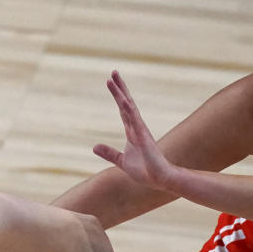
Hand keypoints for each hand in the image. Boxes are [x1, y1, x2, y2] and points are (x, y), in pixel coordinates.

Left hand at [94, 70, 172, 189]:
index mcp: (132, 131)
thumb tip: (94, 147)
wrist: (158, 179)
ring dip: (121, 94)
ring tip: (114, 80)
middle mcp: (137, 127)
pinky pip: (135, 122)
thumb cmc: (144, 170)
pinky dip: (129, 111)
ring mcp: (141, 131)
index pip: (123, 109)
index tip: (111, 82)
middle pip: (126, 103)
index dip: (117, 95)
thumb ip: (109, 153)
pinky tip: (123, 100)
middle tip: (113, 72)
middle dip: (120, 88)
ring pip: (129, 108)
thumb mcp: (121, 161)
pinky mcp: (144, 138)